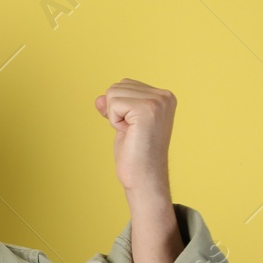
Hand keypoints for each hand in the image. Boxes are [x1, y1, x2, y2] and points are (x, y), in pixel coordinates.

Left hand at [94, 79, 175, 194]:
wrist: (144, 177)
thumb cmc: (136, 154)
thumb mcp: (123, 124)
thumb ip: (114, 107)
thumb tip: (98, 98)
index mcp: (164, 96)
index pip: (125, 84)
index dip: (119, 108)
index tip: (133, 127)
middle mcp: (164, 96)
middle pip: (117, 86)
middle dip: (116, 111)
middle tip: (132, 132)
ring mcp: (158, 102)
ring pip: (113, 93)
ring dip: (115, 117)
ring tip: (131, 133)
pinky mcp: (147, 109)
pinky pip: (113, 104)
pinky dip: (114, 121)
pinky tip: (129, 133)